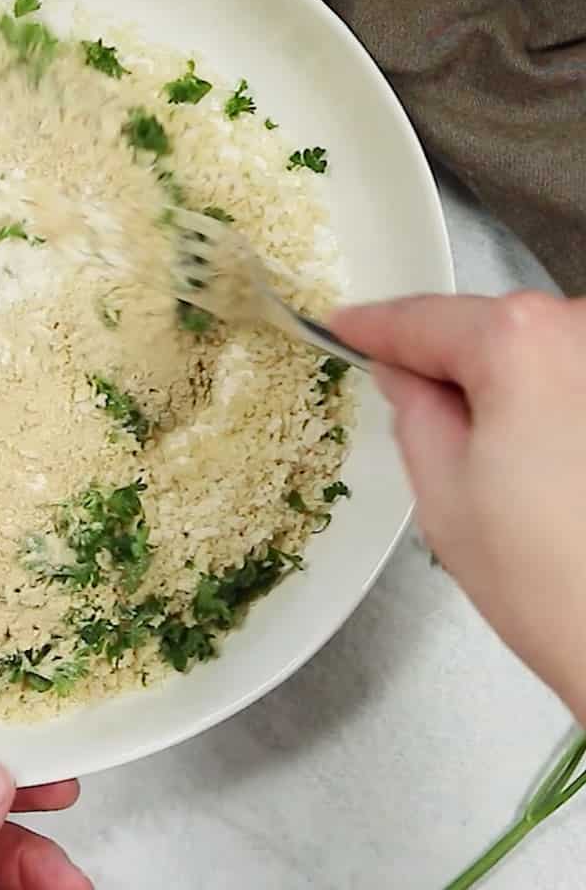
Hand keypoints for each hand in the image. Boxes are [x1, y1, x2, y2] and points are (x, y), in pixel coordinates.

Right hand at [332, 292, 585, 717]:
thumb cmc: (557, 585)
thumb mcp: (443, 494)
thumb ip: (413, 411)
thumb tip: (408, 378)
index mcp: (520, 343)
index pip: (422, 320)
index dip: (373, 328)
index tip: (344, 328)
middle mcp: (584, 331)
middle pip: (488, 328)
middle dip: (447, 360)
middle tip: (408, 404)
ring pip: (541, 348)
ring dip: (506, 382)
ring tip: (493, 457)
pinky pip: (577, 377)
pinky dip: (554, 401)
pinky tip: (548, 462)